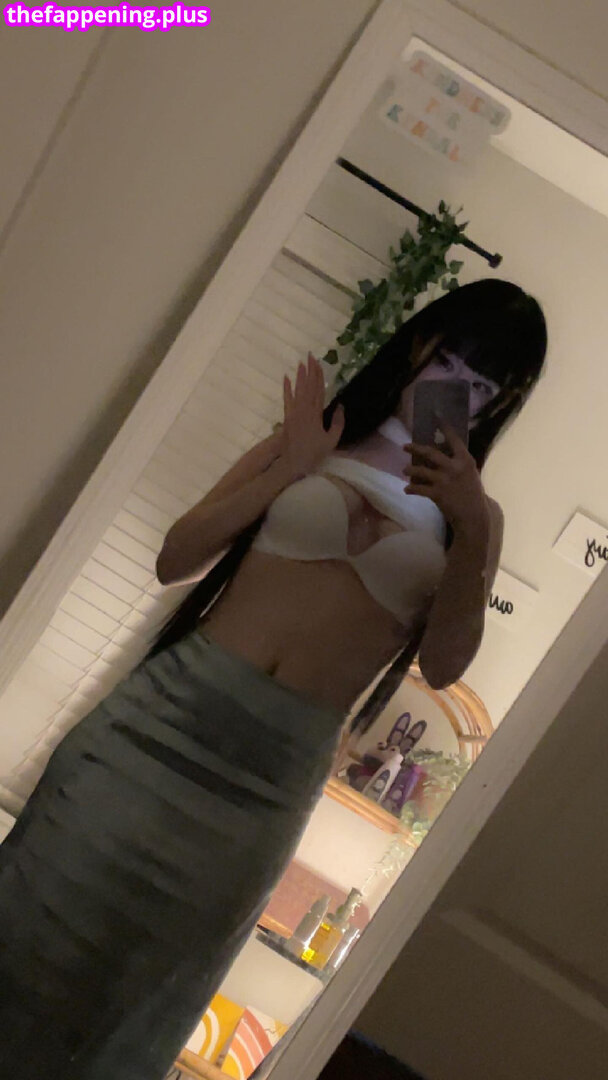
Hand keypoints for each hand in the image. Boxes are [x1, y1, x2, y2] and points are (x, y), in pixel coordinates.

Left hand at [279, 353, 344, 479]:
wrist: (292, 463)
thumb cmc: (313, 453)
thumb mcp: (331, 440)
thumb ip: (338, 423)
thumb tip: (341, 406)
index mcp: (316, 414)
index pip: (319, 390)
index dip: (319, 376)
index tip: (319, 363)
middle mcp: (304, 409)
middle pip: (308, 386)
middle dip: (310, 370)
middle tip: (311, 356)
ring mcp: (294, 412)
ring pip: (298, 389)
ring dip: (300, 376)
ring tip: (301, 362)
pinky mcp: (287, 416)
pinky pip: (287, 399)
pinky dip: (286, 388)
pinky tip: (286, 377)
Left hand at [403, 419, 489, 533]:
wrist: (473, 516)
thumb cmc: (473, 495)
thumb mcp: (470, 474)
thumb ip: (458, 464)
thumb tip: (442, 456)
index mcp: (465, 460)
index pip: (454, 439)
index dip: (444, 427)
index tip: (436, 416)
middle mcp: (454, 467)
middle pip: (430, 453)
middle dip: (415, 448)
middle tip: (405, 446)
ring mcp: (444, 480)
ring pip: (420, 471)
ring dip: (410, 470)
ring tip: (404, 471)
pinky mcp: (437, 494)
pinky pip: (418, 489)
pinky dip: (411, 489)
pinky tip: (407, 489)